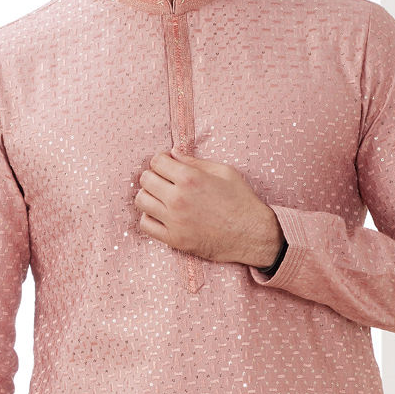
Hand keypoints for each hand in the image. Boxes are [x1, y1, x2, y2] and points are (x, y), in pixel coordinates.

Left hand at [134, 148, 283, 267]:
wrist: (253, 235)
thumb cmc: (241, 201)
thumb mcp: (224, 172)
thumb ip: (195, 162)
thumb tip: (173, 154)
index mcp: (190, 178)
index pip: (156, 161)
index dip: (162, 160)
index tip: (168, 165)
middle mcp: (178, 198)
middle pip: (145, 179)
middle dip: (154, 176)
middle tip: (165, 181)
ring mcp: (174, 221)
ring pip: (141, 201)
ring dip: (149, 195)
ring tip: (162, 197)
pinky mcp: (174, 239)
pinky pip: (145, 225)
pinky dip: (149, 217)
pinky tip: (161, 214)